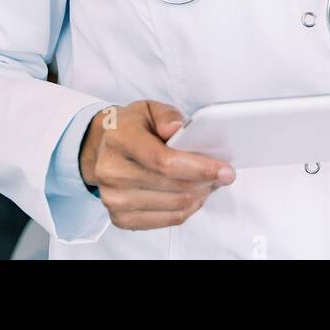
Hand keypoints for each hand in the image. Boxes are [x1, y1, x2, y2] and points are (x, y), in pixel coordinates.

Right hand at [79, 100, 234, 230]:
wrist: (104, 149)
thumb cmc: (133, 127)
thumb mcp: (149, 109)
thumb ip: (168, 116)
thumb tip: (179, 129)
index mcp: (119, 138)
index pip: (163, 160)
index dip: (198, 167)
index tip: (225, 170)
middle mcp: (111, 171)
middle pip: (172, 186)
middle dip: (205, 182)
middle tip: (224, 175)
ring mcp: (113, 198)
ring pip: (174, 206)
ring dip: (200, 196)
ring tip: (210, 183)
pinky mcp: (120, 218)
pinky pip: (167, 220)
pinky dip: (187, 209)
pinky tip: (195, 195)